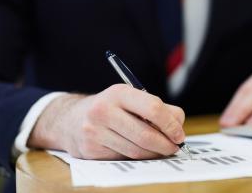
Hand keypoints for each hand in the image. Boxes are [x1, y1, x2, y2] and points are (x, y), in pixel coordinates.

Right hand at [28, 84, 185, 159]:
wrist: (71, 119)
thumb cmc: (111, 108)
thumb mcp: (130, 98)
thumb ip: (157, 108)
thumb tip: (178, 125)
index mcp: (118, 92)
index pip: (152, 108)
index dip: (170, 124)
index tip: (179, 134)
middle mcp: (104, 110)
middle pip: (145, 134)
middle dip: (165, 144)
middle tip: (175, 148)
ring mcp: (94, 131)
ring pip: (135, 150)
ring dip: (153, 154)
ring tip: (160, 151)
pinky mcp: (90, 149)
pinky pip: (122, 158)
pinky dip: (136, 158)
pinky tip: (140, 152)